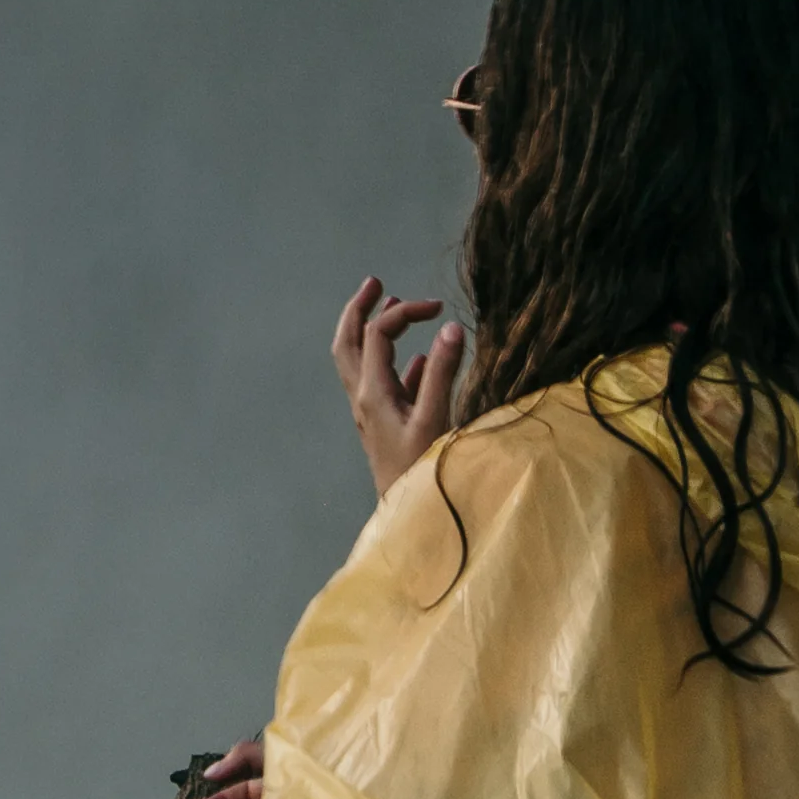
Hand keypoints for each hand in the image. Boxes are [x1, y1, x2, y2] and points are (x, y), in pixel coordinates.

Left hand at [334, 277, 478, 494]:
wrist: (409, 516)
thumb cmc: (421, 471)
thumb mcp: (435, 419)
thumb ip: (442, 372)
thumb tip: (450, 327)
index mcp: (372, 392)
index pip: (378, 334)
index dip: (406, 313)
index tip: (439, 309)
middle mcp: (364, 397)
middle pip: (348, 342)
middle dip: (360, 309)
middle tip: (376, 283)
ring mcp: (372, 412)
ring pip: (361, 361)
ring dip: (373, 331)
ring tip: (393, 307)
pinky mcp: (386, 425)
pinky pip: (386, 384)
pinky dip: (396, 362)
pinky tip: (416, 360)